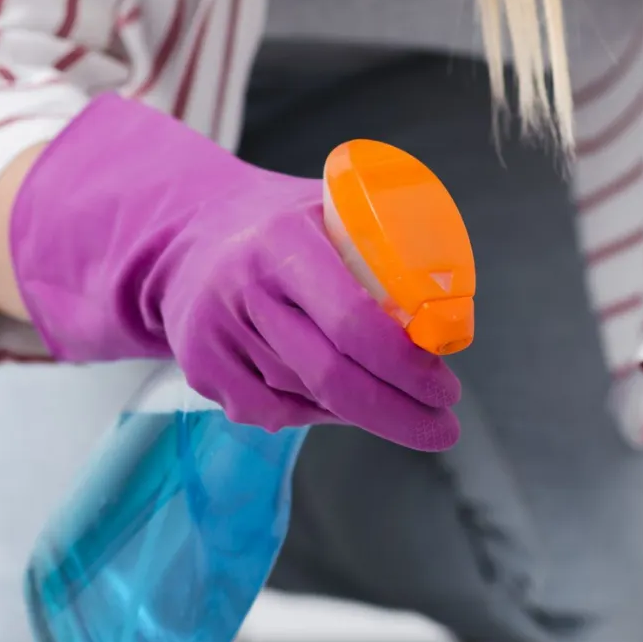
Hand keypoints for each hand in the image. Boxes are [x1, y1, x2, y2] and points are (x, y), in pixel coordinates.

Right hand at [11, 95, 459, 449]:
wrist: (191, 239)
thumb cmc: (290, 228)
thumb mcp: (337, 214)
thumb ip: (390, 252)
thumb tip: (451, 321)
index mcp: (285, 241)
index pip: (352, 321)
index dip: (405, 366)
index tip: (447, 389)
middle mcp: (244, 288)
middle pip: (331, 375)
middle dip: (397, 412)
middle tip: (443, 427)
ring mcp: (215, 332)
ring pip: (307, 396)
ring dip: (363, 410)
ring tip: (399, 402)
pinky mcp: (200, 367)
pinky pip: (273, 411)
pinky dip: (318, 414)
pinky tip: (340, 402)